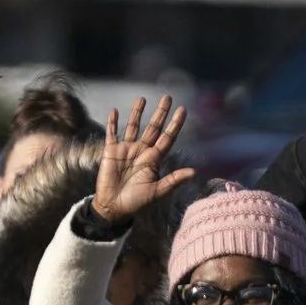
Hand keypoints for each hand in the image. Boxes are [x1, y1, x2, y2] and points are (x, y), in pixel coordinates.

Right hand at [89, 95, 195, 223]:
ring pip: (133, 126)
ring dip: (137, 113)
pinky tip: (115, 111)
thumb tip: (194, 172)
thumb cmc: (136, 202)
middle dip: (160, 113)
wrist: (113, 207)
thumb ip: (173, 180)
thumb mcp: (156, 192)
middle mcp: (142, 150)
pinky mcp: (111, 151)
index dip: (175, 124)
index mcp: (153, 159)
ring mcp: (126, 149)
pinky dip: (113, 123)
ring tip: (142, 98)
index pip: (167, 137)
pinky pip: (112, 133)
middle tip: (167, 97)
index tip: (182, 109)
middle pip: (153, 128)